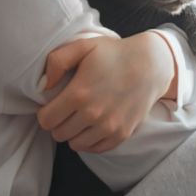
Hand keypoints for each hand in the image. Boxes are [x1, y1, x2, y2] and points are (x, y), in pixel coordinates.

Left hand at [36, 32, 174, 152]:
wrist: (151, 65)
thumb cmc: (114, 54)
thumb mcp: (83, 46)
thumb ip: (56, 61)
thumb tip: (44, 86)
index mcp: (79, 94)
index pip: (46, 120)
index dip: (46, 113)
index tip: (53, 105)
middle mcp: (93, 114)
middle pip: (59, 134)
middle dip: (59, 123)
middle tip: (68, 110)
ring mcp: (109, 126)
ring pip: (75, 144)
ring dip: (74, 133)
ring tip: (80, 118)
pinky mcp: (122, 134)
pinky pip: (95, 149)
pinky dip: (90, 141)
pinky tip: (92, 126)